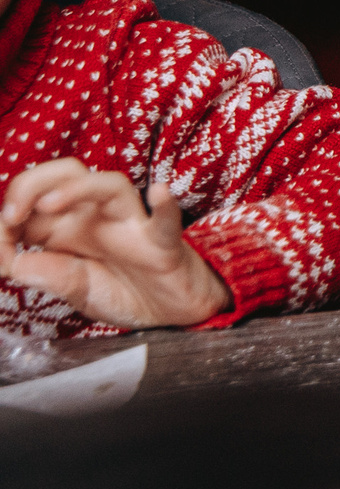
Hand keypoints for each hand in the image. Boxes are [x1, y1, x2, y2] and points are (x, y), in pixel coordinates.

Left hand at [0, 159, 231, 328]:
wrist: (174, 314)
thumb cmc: (128, 295)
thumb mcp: (78, 293)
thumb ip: (50, 277)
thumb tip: (15, 264)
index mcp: (72, 231)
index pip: (33, 205)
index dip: (8, 220)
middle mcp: (98, 219)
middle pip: (68, 175)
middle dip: (32, 185)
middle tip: (11, 215)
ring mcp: (131, 226)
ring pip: (109, 185)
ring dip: (77, 188)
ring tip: (48, 204)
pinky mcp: (162, 242)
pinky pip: (165, 219)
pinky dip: (164, 205)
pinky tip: (158, 192)